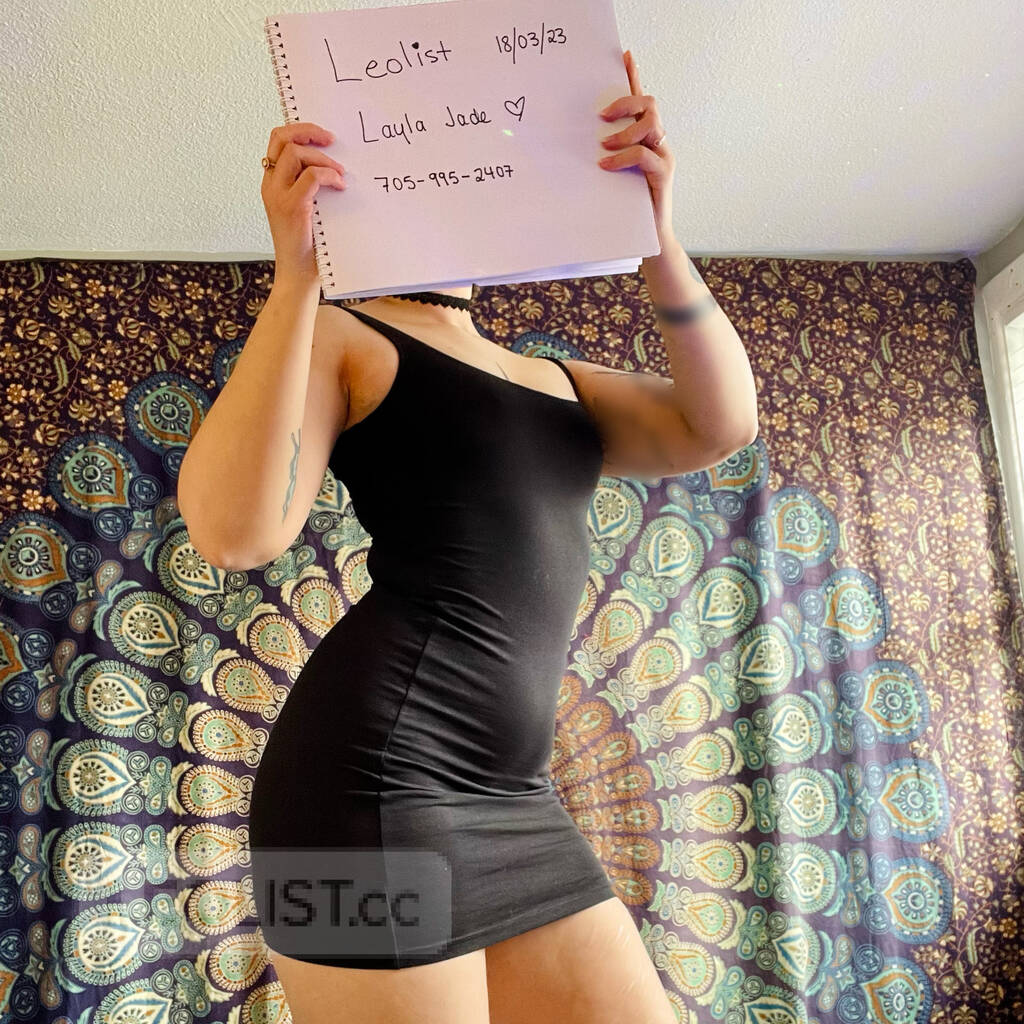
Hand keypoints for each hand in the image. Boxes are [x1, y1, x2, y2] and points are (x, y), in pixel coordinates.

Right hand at [261, 122, 347, 286]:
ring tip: (339, 173)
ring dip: (322, 158)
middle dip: (308, 131)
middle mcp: (271, 186)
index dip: (299, 131)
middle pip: (281, 137)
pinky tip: (340, 186)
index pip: (277, 142)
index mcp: (272, 183)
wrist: (299, 276)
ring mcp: (278, 195)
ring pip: (294, 153)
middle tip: (331, 140)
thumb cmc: (308, 246)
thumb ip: (310, 186)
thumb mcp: (308, 209)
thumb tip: (335, 165)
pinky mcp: (292, 207)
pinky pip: (311, 176)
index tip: (323, 137)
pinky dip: (329, 175)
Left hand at [597, 49, 675, 244]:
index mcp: (646, 139)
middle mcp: (658, 142)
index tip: (625, 55)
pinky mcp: (662, 173)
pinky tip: (606, 165)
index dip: (635, 77)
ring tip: (604, 144)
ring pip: (650, 125)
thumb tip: (580, 143)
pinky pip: (644, 154)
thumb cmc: (627, 206)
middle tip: (602, 115)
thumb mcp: (612, 175)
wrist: (649, 237)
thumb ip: (605, 155)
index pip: (642, 101)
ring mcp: (663, 156)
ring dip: (624, 131)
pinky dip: (623, 156)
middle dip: (626, 102)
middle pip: (650, 105)